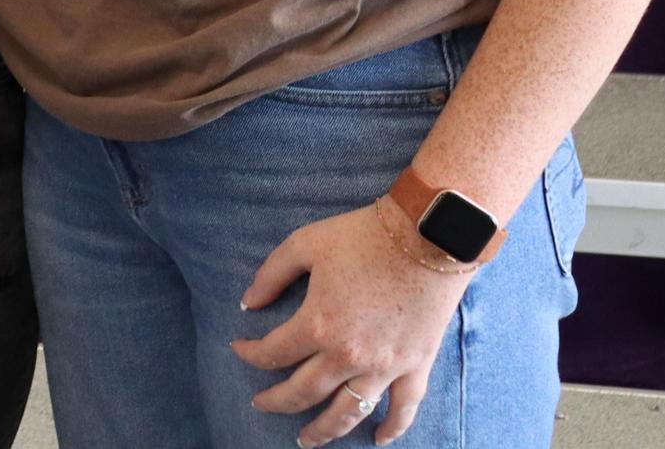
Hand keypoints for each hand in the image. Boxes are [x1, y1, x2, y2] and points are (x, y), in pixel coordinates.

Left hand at [230, 199, 469, 445]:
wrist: (425, 237)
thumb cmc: (362, 236)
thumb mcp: (305, 243)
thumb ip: (271, 275)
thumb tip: (247, 304)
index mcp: (318, 323)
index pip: (273, 352)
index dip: (251, 354)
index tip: (239, 349)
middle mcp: (348, 355)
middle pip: (304, 392)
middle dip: (277, 402)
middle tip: (261, 405)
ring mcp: (384, 366)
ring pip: (348, 412)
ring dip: (324, 431)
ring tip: (306, 439)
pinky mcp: (415, 366)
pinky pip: (403, 409)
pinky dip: (391, 429)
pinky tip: (378, 439)